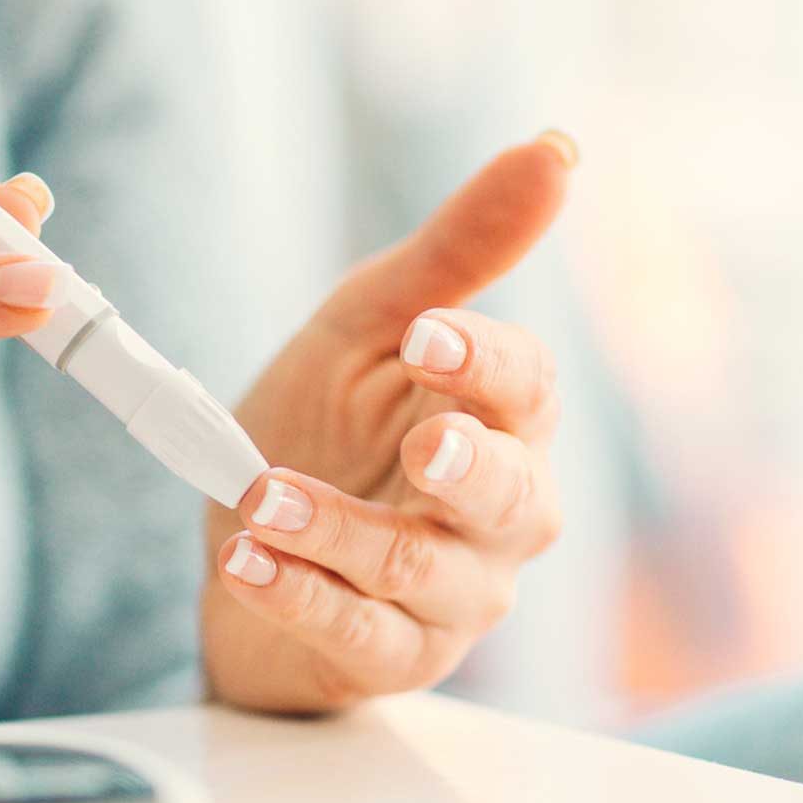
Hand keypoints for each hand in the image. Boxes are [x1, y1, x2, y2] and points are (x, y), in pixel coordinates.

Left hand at [203, 135, 574, 711]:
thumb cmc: (330, 428)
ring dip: (344, 532)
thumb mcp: (373, 325)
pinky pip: (355, 631)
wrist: (250, 546)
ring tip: (264, 496)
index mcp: (506, 423)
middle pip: (516, 498)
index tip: (426, 334)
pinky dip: (298, 596)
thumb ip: (458, 250)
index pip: (528, 391)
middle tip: (422, 444)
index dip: (485, 363)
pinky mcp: (390, 655)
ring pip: (423, 571)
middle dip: (469, 470)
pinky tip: (246, 563)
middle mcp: (500, 516)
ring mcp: (453, 597)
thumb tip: (556, 147)